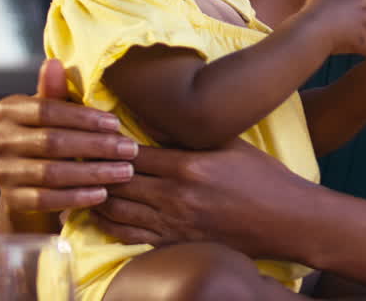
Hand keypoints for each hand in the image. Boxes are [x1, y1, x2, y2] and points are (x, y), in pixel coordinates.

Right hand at [0, 58, 136, 211]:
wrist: (32, 179)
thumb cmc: (53, 131)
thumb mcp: (56, 110)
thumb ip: (57, 90)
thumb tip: (53, 62)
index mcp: (7, 111)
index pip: (47, 111)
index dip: (83, 118)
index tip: (117, 124)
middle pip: (52, 143)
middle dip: (97, 146)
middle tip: (130, 150)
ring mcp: (2, 173)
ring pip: (51, 173)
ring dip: (93, 173)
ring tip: (125, 172)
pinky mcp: (11, 200)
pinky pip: (46, 200)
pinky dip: (76, 197)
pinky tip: (103, 193)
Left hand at [91, 139, 309, 258]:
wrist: (287, 220)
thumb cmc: (264, 178)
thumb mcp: (231, 145)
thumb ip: (192, 135)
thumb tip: (156, 123)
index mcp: (188, 166)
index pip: (132, 153)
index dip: (108, 143)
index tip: (94, 134)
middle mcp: (175, 196)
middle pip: (118, 181)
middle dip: (94, 168)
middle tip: (77, 156)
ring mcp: (174, 223)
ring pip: (117, 210)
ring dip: (96, 196)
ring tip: (81, 184)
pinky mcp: (176, 243)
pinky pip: (130, 236)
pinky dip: (110, 225)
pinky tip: (100, 215)